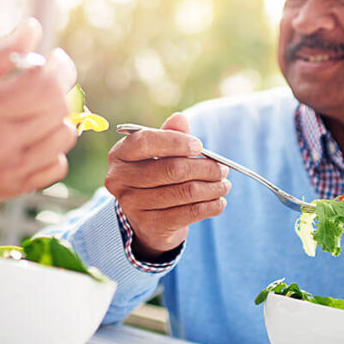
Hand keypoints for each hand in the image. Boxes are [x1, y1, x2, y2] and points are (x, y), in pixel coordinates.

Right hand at [0, 18, 77, 200]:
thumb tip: (34, 27)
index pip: (46, 86)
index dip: (59, 67)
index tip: (53, 57)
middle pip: (58, 110)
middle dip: (59, 86)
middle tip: (43, 78)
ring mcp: (8, 172)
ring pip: (64, 138)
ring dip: (57, 116)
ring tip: (35, 107)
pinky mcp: (11, 189)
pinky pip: (56, 166)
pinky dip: (52, 148)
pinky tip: (31, 135)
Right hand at [104, 112, 229, 258]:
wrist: (148, 220)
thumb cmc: (155, 177)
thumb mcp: (159, 153)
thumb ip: (169, 135)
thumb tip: (179, 118)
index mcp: (119, 155)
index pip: (145, 142)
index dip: (175, 142)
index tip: (199, 146)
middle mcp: (119, 179)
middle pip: (171, 169)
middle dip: (204, 168)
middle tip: (223, 169)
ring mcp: (132, 204)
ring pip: (184, 192)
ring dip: (212, 188)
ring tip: (224, 184)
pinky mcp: (149, 225)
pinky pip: (188, 213)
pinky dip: (209, 206)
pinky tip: (219, 202)